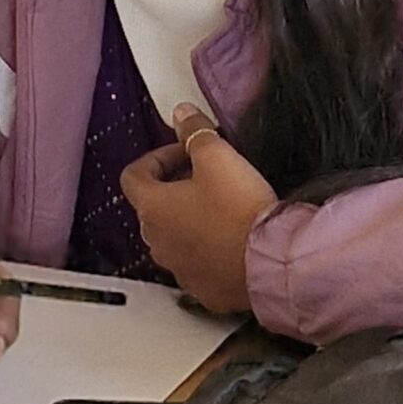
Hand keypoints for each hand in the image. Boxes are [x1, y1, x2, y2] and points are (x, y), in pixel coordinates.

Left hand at [119, 105, 276, 312]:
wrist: (269, 263)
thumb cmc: (238, 210)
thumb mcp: (217, 157)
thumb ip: (195, 132)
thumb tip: (182, 114)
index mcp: (152, 208)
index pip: (133, 176)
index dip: (157, 157)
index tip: (184, 151)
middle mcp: (157, 242)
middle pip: (154, 206)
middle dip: (175, 186)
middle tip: (205, 174)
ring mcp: (179, 269)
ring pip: (175, 236)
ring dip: (190, 218)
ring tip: (222, 205)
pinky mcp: (203, 289)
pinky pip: (198, 262)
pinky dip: (208, 247)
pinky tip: (233, 237)